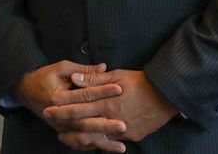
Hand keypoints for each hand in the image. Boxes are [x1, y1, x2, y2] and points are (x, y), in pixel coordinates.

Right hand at [14, 61, 125, 151]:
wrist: (26, 90)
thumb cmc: (44, 77)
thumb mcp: (61, 68)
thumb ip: (83, 70)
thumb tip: (104, 68)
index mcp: (58, 97)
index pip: (84, 95)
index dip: (102, 91)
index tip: (120, 88)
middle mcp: (59, 116)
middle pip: (85, 122)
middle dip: (105, 125)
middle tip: (124, 125)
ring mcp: (60, 127)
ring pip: (83, 138)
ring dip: (102, 142)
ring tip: (121, 146)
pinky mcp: (63, 132)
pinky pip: (79, 143)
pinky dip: (94, 146)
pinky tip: (108, 148)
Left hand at [46, 69, 177, 143]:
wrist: (168, 96)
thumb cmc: (142, 82)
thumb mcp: (118, 75)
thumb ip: (95, 80)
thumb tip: (75, 79)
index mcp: (107, 102)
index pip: (78, 107)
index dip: (62, 108)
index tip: (48, 107)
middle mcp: (112, 119)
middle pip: (82, 125)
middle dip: (65, 123)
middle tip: (51, 122)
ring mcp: (122, 131)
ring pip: (95, 138)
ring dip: (78, 137)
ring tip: (65, 136)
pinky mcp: (131, 136)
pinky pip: (110, 141)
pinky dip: (98, 141)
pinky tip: (89, 139)